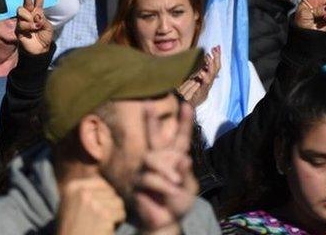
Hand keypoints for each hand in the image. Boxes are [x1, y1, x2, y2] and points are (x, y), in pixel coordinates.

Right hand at [16, 0, 52, 54]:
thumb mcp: (48, 28)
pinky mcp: (18, 28)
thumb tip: (36, 16)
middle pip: (27, 2)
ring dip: (29, 18)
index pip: (38, 0)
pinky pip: (21, 23)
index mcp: (39, 13)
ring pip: (22, 11)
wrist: (39, 50)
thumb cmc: (45, 38)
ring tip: (35, 26)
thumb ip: (43, 20)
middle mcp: (30, 15)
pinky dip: (28, 26)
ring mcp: (23, 21)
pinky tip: (32, 31)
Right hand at [56, 177, 125, 234]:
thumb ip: (85, 191)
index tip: (100, 208)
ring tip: (103, 224)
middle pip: (110, 192)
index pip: (100, 182)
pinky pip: (120, 214)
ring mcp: (94, 203)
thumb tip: (105, 181)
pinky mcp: (104, 216)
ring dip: (115, 214)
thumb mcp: (70, 204)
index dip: (105, 195)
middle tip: (102, 219)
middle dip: (110, 205)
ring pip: (118, 202)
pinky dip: (117, 223)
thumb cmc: (71, 228)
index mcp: (72, 187)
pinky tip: (105, 229)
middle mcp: (82, 192)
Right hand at [133, 102, 197, 231]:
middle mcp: (158, 160)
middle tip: (147, 104)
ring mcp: (145, 169)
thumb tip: (184, 158)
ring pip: (152, 158)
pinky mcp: (137, 181)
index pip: (180, 138)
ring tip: (176, 183)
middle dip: (150, 120)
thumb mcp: (189, 188)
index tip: (187, 105)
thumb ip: (186, 173)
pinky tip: (171, 190)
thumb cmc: (177, 202)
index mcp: (175, 158)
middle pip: (154, 137)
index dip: (184, 122)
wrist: (165, 221)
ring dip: (166, 169)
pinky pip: (149, 177)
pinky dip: (163, 185)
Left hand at [177, 46, 220, 107]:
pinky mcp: (202, 92)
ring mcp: (206, 86)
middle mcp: (209, 81)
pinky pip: (204, 85)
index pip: (215, 64)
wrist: (190, 104)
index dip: (216, 56)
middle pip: (216, 68)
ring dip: (211, 66)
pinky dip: (204, 78)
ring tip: (209, 58)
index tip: (216, 47)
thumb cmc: (193, 90)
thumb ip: (202, 68)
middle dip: (216, 58)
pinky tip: (202, 72)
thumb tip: (207, 57)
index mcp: (208, 76)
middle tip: (214, 49)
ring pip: (212, 75)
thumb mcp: (197, 76)